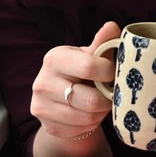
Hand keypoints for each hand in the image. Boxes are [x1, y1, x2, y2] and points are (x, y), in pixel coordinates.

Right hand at [29, 21, 119, 152]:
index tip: (113, 72)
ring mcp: (42, 106)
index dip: (109, 72)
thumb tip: (112, 26)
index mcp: (54, 58)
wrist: (61, 101)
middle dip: (107, 98)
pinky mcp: (48, 126)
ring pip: (87, 117)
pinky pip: (80, 130)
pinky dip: (91, 124)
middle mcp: (42, 82)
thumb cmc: (80, 73)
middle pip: (90, 99)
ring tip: (101, 103)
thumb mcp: (89, 55)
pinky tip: (89, 114)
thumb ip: (102, 43)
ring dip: (100, 113)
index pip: (88, 66)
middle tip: (111, 93)